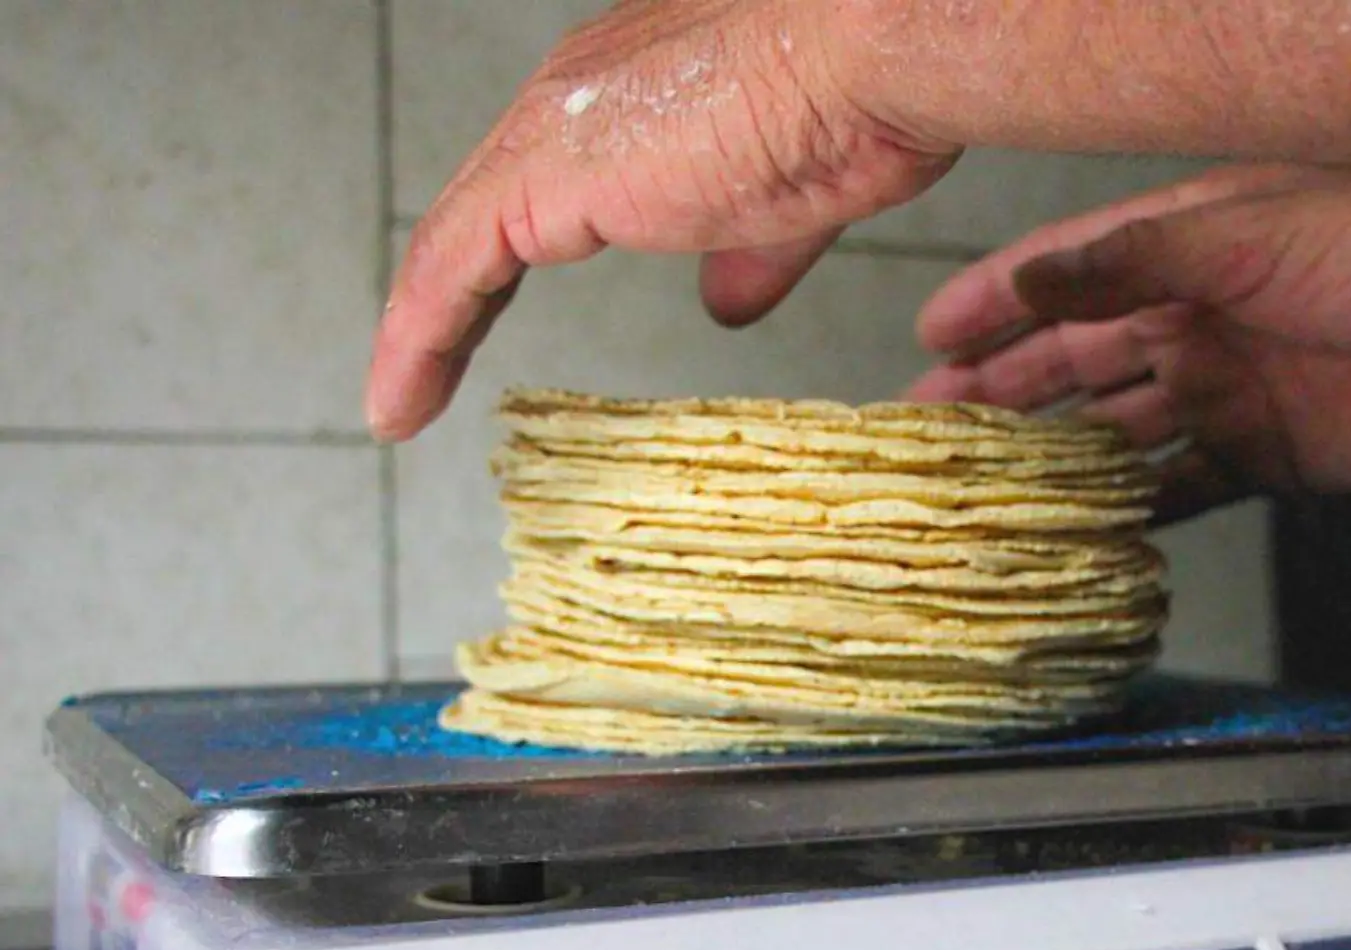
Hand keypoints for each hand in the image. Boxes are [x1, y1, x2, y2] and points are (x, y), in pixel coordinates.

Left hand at [366, 0, 959, 440]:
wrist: (864, 60)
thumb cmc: (854, 104)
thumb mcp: (791, 202)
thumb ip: (750, 250)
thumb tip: (727, 305)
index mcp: (640, 88)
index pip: (558, 176)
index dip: (526, 245)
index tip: (508, 307)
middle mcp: (581, 93)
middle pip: (493, 206)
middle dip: (462, 290)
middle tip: (435, 358)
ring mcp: (553, 130)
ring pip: (458, 241)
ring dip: (427, 327)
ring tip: (403, 400)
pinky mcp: (537, 179)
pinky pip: (446, 270)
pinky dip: (417, 341)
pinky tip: (401, 405)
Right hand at [906, 166, 1350, 525]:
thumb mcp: (1243, 234)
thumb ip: (1129, 261)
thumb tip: (1029, 282)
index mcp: (1180, 250)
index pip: (1062, 276)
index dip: (993, 303)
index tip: (930, 335)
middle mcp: (1190, 319)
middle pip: (1072, 360)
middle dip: (998, 390)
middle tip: (927, 426)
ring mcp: (1222, 390)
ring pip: (1111, 429)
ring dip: (1048, 454)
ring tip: (977, 485)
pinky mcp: (1260, 455)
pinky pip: (1177, 487)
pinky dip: (1128, 509)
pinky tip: (1075, 527)